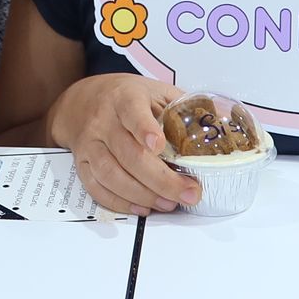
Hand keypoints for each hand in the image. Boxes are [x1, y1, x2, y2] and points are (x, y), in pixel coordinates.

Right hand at [47, 74, 196, 214]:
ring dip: (142, 194)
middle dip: (161, 179)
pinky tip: (142, 207)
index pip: (132, 111)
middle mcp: (103, 120)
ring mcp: (90, 143)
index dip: (144, 128)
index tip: (159, 145)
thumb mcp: (154, 91)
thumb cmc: (125, 98)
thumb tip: (216, 129)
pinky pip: (97, 187)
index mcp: (125, 97)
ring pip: (111, 174)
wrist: (82, 102)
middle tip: (188, 192)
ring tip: (168, 203)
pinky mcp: (82, 164)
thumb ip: (180, 107)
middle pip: (129, 154)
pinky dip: (120, 202)